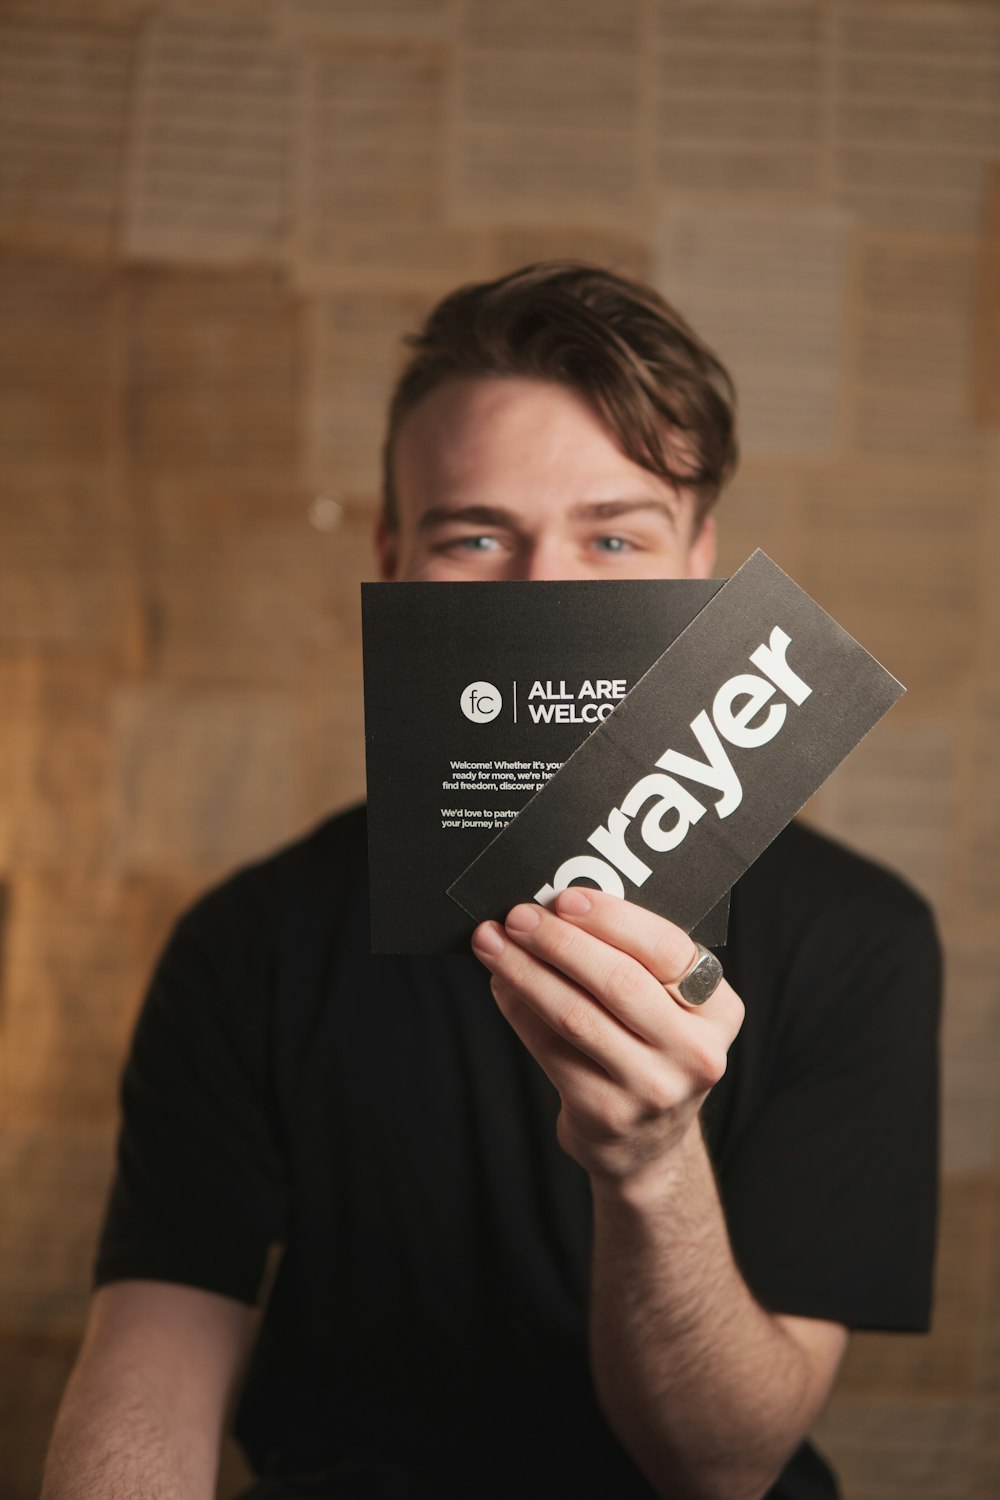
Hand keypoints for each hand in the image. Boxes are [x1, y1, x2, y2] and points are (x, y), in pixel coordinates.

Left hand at [471, 890, 744, 1186]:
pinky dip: (519, 1010)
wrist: (646, 1145)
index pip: (667, 949)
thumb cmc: (649, 1051)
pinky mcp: (607, 1112)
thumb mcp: (666, 1008)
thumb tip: (555, 909)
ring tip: (493, 944)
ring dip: (526, 972)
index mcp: (719, 1010)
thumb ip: (631, 960)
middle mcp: (696, 1052)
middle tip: (518, 917)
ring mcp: (654, 1088)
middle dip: (559, 941)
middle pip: (619, 981)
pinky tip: (501, 984)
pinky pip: (551, 1048)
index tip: (564, 899)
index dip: (612, 919)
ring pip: (577, 1014)